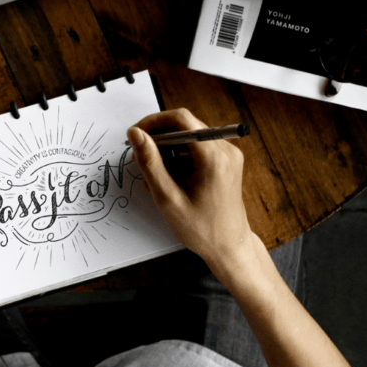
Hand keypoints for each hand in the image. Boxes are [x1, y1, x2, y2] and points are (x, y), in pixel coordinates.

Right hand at [127, 109, 257, 275]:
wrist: (230, 247)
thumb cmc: (202, 229)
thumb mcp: (168, 198)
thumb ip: (150, 163)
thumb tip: (136, 134)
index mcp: (214, 157)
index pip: (181, 119)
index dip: (154, 122)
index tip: (136, 135)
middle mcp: (225, 150)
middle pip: (185, 126)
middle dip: (159, 138)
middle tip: (140, 158)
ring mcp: (228, 155)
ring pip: (189, 137)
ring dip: (168, 151)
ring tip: (154, 177)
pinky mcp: (226, 162)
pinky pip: (198, 148)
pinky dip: (180, 158)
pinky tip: (169, 180)